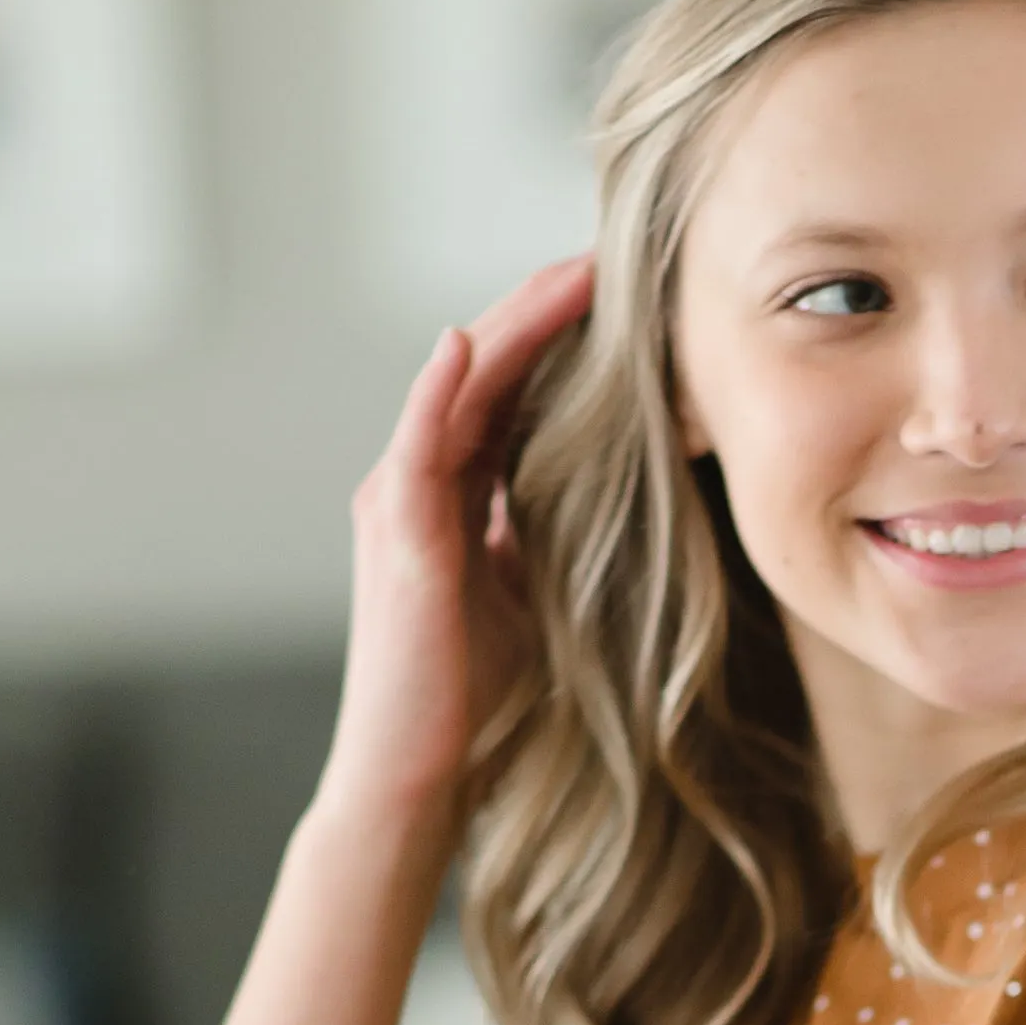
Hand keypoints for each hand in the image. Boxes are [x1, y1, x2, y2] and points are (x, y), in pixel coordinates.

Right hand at [318, 250, 594, 835]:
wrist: (418, 772)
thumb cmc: (476, 698)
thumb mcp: (532, 593)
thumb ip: (551, 533)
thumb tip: (620, 495)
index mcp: (455, 491)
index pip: (512, 388)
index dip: (563, 336)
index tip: (629, 293)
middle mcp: (418, 479)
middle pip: (487, 366)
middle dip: (546, 307)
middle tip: (611, 252)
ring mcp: (399, 502)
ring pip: (456, 387)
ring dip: (511, 325)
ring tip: (568, 273)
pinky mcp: (396, 538)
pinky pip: (414, 447)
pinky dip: (435, 392)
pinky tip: (463, 344)